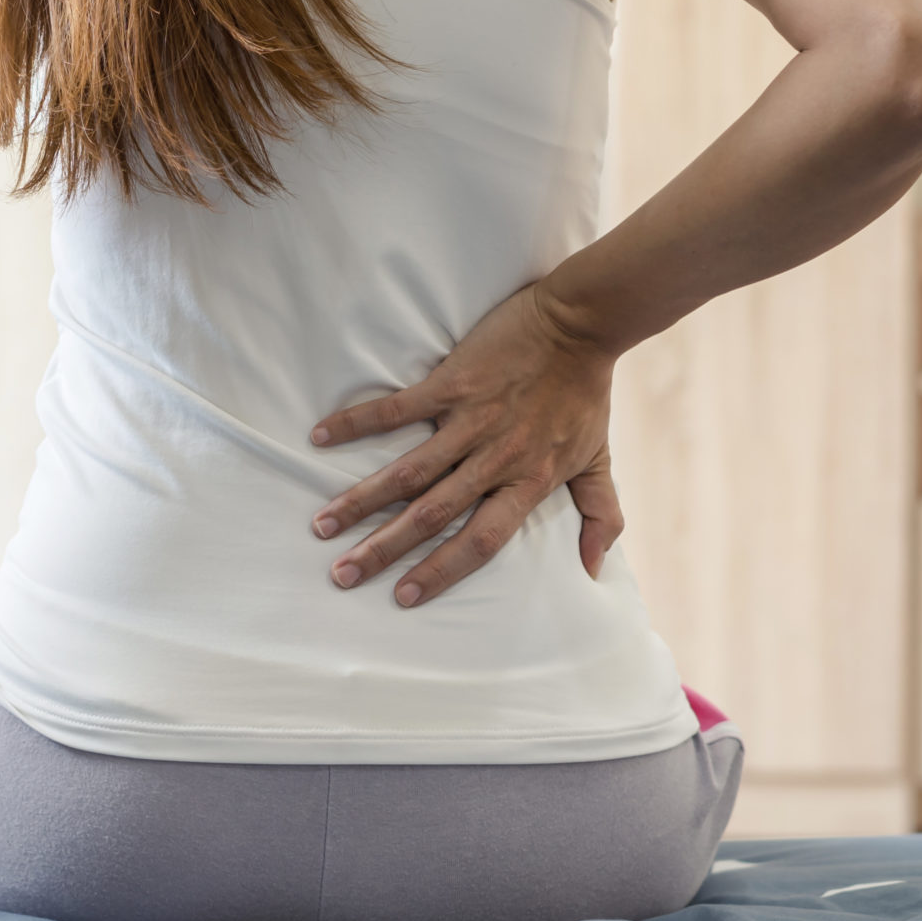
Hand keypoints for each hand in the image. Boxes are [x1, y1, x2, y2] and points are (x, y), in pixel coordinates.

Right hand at [308, 281, 626, 606]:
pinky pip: (396, 409)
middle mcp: (494, 459)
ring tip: (323, 525)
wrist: (581, 324)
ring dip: (361, 500)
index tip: (403, 597)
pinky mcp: (452, 383)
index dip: (440, 571)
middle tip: (342, 575)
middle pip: (430, 515)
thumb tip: (593, 570)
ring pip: (407, 472)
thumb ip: (601, 515)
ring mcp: (469, 421)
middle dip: (382, 549)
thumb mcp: (598, 459)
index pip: (479, 542)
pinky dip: (357, 423)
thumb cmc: (586, 394)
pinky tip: (320, 437)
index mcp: (527, 483)